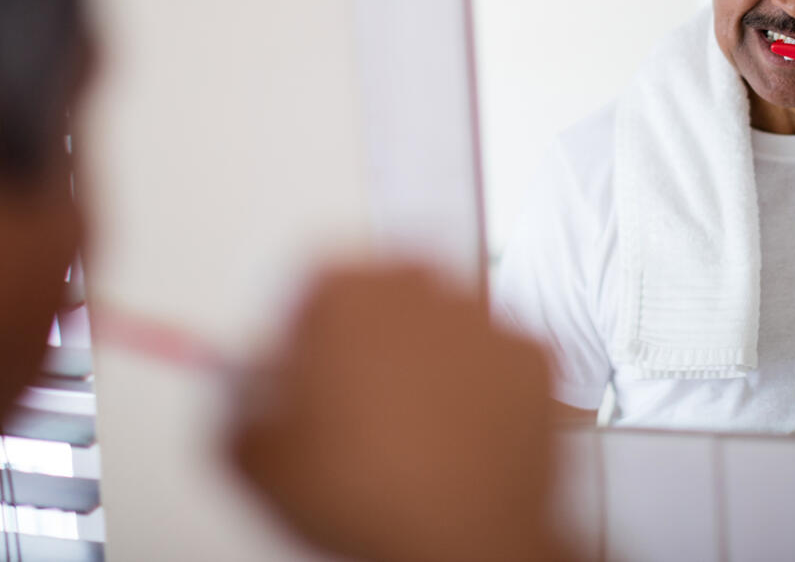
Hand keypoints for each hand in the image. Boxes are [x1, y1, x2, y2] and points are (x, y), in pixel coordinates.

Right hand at [230, 259, 570, 561]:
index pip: (314, 281)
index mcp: (347, 295)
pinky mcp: (530, 354)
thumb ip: (241, 404)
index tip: (302, 360)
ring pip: (439, 319)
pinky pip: (491, 354)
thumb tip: (248, 392)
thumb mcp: (261, 460)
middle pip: (380, 291)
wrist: (468, 542)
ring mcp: (483, 317)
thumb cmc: (373, 497)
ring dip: (422, 354)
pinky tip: (457, 429)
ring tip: (409, 420)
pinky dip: (476, 382)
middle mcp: (420, 288)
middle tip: (354, 392)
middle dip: (364, 333)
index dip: (303, 327)